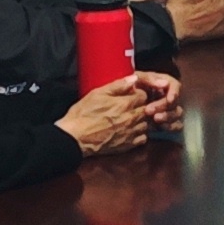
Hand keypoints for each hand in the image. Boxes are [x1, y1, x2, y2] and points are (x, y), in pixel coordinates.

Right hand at [62, 74, 177, 155]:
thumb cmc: (83, 114)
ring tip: (131, 118)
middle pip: (147, 109)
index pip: (143, 95)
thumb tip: (134, 79)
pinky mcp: (127, 145)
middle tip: (131, 106)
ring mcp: (131, 133)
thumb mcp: (97, 93)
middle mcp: (131, 118)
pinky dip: (140, 134)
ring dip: (141, 119)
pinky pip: (143, 138)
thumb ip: (117, 85)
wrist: (76, 138)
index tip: (131, 95)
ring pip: (147, 123)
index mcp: (125, 104)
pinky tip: (131, 130)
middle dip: (141, 106)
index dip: (138, 93)